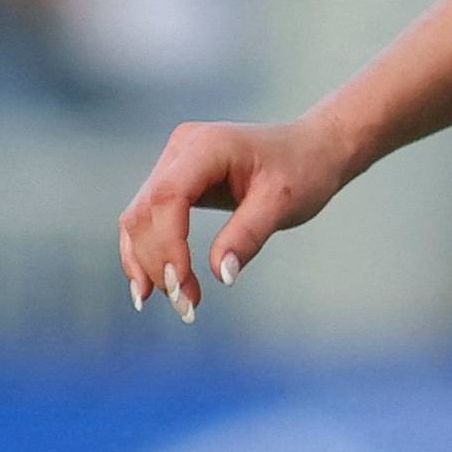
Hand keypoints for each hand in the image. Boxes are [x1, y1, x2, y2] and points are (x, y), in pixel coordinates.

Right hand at [114, 112, 364, 319]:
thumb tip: (221, 275)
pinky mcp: (175, 181)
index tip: (183, 285)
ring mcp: (174, 162)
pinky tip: (152, 287)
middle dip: (158, 263)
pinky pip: (149, 219)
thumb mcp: (283, 203)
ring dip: (147, 263)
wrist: (312, 149)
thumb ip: (249, 235)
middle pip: (146, 211)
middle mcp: (182, 149)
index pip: (168, 196)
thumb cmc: (302, 169)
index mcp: (208, 145)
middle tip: (186, 306)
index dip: (168, 244)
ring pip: (139, 218)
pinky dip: (148, 253)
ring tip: (174, 302)